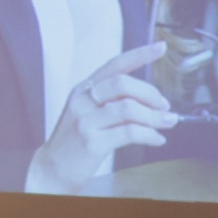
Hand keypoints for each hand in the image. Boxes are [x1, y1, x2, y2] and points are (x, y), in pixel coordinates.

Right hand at [24, 41, 175, 193]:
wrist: (51, 170)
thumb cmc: (74, 142)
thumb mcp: (87, 113)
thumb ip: (111, 101)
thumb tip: (149, 99)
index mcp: (83, 89)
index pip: (114, 65)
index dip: (139, 54)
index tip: (161, 47)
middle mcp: (82, 101)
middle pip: (123, 84)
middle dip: (150, 94)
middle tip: (164, 106)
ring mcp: (85, 121)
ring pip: (129, 109)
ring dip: (154, 116)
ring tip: (166, 123)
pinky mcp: (92, 142)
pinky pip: (129, 133)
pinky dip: (150, 135)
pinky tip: (156, 139)